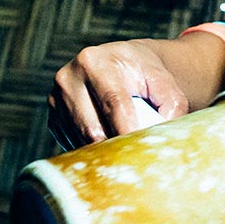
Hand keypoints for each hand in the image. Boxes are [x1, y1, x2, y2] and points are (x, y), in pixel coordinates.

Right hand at [48, 38, 188, 145]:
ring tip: (126, 153)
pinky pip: (71, 144)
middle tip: (138, 162)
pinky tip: (109, 144)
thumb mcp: (164, 82)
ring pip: (80, 141)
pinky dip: (91, 151)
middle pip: (92, 128)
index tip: (144, 152)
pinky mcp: (53, 117)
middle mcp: (68, 78)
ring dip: (104, 152)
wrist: (121, 64)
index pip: (113, 104)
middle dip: (116, 148)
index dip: (129, 131)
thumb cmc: (145, 74)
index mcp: (95, 62)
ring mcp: (56, 99)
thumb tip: (164, 136)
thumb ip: (171, 105)